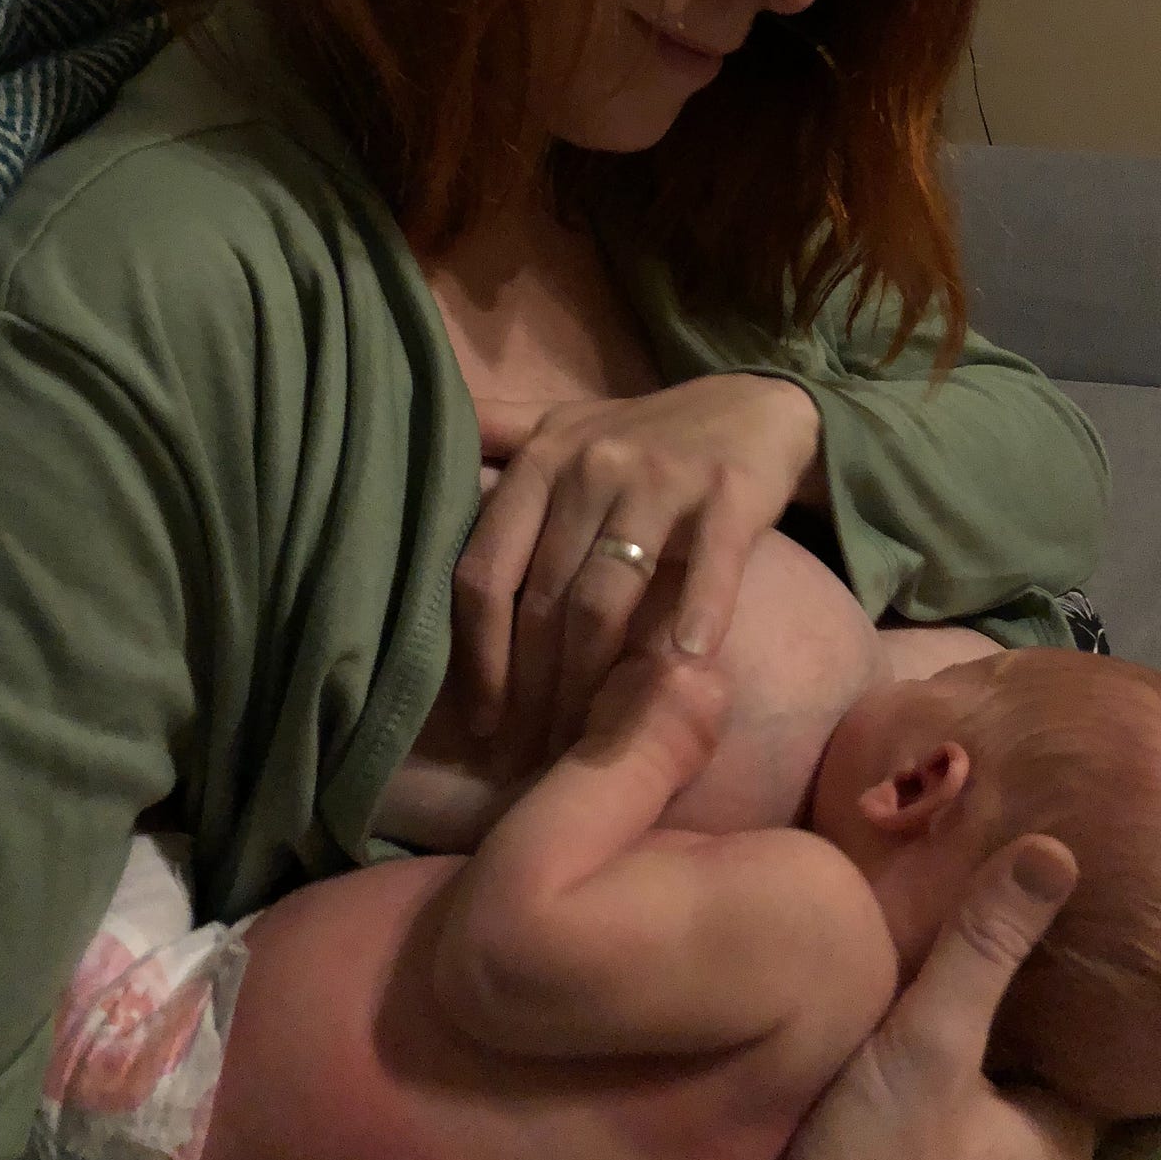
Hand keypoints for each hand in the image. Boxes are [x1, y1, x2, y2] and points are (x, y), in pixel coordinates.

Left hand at [454, 376, 821, 760]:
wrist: (756, 404)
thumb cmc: (647, 432)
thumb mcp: (562, 423)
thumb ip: (494, 436)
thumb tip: (404, 446)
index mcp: (541, 459)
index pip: (485, 570)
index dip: (477, 654)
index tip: (481, 721)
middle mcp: (589, 466)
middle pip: (542, 598)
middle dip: (531, 688)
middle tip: (532, 755)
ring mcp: (658, 479)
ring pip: (604, 596)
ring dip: (590, 679)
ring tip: (588, 741)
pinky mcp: (727, 492)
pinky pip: (705, 565)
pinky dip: (695, 616)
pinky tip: (684, 664)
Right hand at [750, 836, 1095, 1159]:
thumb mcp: (935, 1041)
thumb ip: (984, 947)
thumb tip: (1059, 849)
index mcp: (1056, 1141)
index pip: (1086, 1040)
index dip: (1073, 973)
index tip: (1056, 906)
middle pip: (1021, 1053)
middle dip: (1004, 990)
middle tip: (982, 898)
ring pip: (967, 1075)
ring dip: (951, 1020)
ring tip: (929, 932)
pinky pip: (918, 1094)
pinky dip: (909, 1049)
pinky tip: (879, 999)